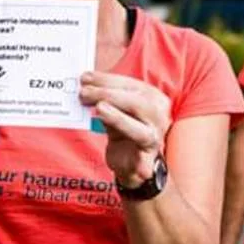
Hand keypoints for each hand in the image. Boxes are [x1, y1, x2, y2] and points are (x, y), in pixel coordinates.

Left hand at [79, 72, 171, 187]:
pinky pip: (143, 161)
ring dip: (118, 118)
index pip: (130, 85)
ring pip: (139, 130)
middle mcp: (158, 116)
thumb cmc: (122, 129)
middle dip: (108, 95)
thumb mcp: (114, 109)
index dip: (107, 79)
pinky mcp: (147, 159)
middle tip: (84, 93)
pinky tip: (137, 164)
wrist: (131, 161)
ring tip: (99, 108)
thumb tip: (84, 83)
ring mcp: (155, 138)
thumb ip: (103, 97)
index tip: (85, 77)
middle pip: (136, 103)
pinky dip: (142, 165)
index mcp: (153, 98)